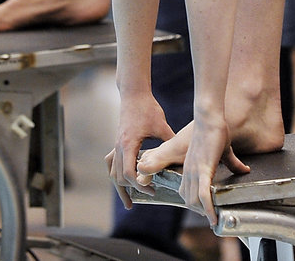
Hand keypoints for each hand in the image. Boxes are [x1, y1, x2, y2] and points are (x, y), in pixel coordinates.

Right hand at [106, 93, 174, 208]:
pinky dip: (114, 173)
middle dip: (130, 192)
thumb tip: (184, 154)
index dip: (141, 185)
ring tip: (128, 200)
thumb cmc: (148, 108)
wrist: (134, 93)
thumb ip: (168, 141)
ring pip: (112, 172)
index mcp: (129, 145)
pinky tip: (120, 180)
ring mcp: (116, 145)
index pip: (130, 174)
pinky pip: (110, 162)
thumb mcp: (161, 125)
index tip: (153, 190)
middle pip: (119, 178)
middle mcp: (119, 147)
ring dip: (120, 187)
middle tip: (143, 200)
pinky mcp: (117, 141)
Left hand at [136, 118, 249, 225]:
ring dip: (204, 212)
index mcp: (190, 167)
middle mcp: (189, 171)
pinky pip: (203, 193)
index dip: (195, 203)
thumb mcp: (224, 150)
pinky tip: (213, 216)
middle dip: (200, 211)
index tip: (206, 209)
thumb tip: (246, 170)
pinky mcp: (203, 169)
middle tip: (212, 215)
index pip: (185, 192)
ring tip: (214, 217)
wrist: (209, 117)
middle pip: (188, 200)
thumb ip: (233, 163)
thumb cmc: (216, 130)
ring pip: (194, 201)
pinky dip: (208, 208)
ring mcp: (194, 171)